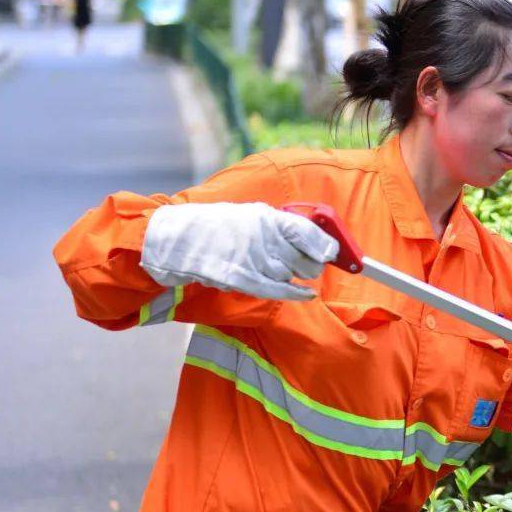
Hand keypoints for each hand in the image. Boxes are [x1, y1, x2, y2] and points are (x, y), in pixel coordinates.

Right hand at [141, 202, 339, 300]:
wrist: (176, 241)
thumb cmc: (214, 227)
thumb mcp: (249, 216)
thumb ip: (279, 226)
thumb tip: (313, 239)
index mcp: (266, 217)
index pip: (309, 232)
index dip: (326, 245)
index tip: (334, 252)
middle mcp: (263, 238)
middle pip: (306, 260)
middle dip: (311, 264)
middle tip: (305, 263)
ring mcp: (253, 260)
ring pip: (291, 275)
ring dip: (292, 276)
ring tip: (277, 268)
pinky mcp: (242, 280)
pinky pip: (279, 290)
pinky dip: (296, 294)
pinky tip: (307, 294)